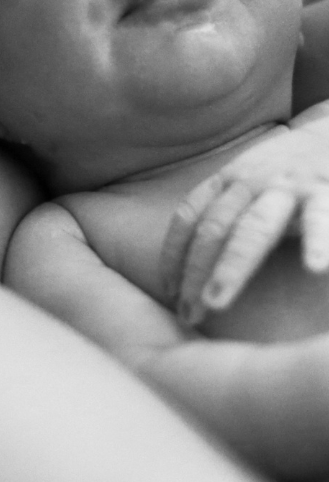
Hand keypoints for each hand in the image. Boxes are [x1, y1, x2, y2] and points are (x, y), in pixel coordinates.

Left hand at [162, 103, 328, 326]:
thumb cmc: (285, 168)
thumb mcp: (247, 181)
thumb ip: (224, 211)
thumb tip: (190, 264)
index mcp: (227, 180)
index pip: (189, 217)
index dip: (174, 254)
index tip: (168, 291)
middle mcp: (250, 182)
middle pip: (213, 231)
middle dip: (196, 273)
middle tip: (187, 313)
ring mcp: (286, 187)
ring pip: (253, 230)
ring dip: (231, 268)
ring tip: (217, 301)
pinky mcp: (324, 191)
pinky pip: (321, 220)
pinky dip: (318, 243)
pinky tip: (314, 269)